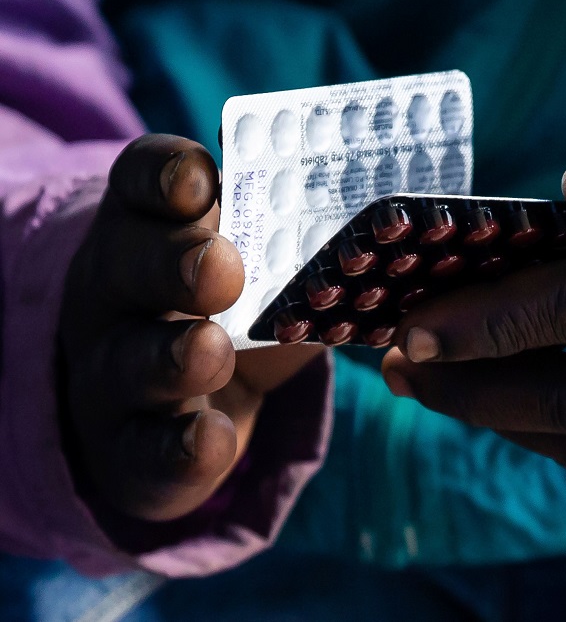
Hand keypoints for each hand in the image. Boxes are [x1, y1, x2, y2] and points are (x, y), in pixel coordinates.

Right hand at [59, 134, 323, 520]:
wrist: (178, 405)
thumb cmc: (237, 310)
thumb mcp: (265, 265)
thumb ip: (303, 239)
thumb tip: (390, 209)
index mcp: (152, 227)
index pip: (144, 184)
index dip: (167, 175)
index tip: (204, 179)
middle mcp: (118, 292)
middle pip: (128, 266)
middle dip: (172, 263)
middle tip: (223, 268)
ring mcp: (113, 373)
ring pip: (129, 361)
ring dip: (172, 356)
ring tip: (212, 351)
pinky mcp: (128, 449)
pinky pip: (145, 451)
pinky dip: (179, 447)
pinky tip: (210, 438)